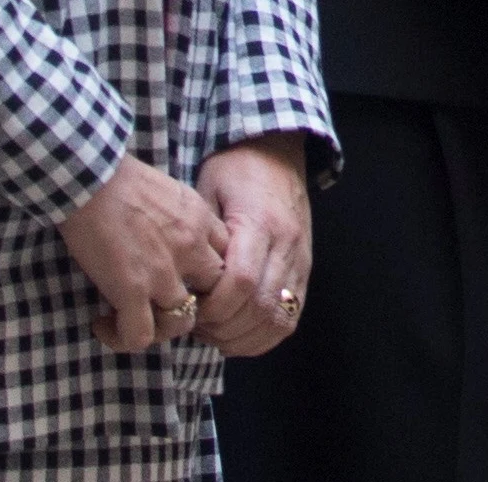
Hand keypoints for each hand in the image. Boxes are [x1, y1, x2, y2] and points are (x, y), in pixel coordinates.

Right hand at [55, 156, 228, 352]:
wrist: (90, 176)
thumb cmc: (120, 178)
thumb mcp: (171, 189)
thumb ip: (183, 217)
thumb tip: (173, 238)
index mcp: (201, 223)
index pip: (227, 262)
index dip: (210, 280)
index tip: (186, 282)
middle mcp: (191, 250)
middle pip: (215, 295)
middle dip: (196, 305)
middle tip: (164, 306)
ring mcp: (164, 274)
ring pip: (183, 321)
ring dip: (160, 327)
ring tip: (133, 320)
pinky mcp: (132, 291)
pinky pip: (141, 336)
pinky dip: (122, 339)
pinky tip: (104, 326)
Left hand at [190, 135, 314, 355]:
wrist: (278, 150)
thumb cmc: (236, 168)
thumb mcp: (207, 189)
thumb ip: (201, 236)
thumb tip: (182, 282)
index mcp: (261, 222)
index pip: (243, 281)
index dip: (214, 307)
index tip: (190, 306)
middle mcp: (287, 245)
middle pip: (261, 307)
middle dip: (223, 328)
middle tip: (195, 323)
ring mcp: (301, 261)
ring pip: (278, 320)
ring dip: (242, 337)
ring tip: (213, 331)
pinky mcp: (305, 271)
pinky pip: (290, 318)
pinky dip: (263, 336)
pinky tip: (237, 333)